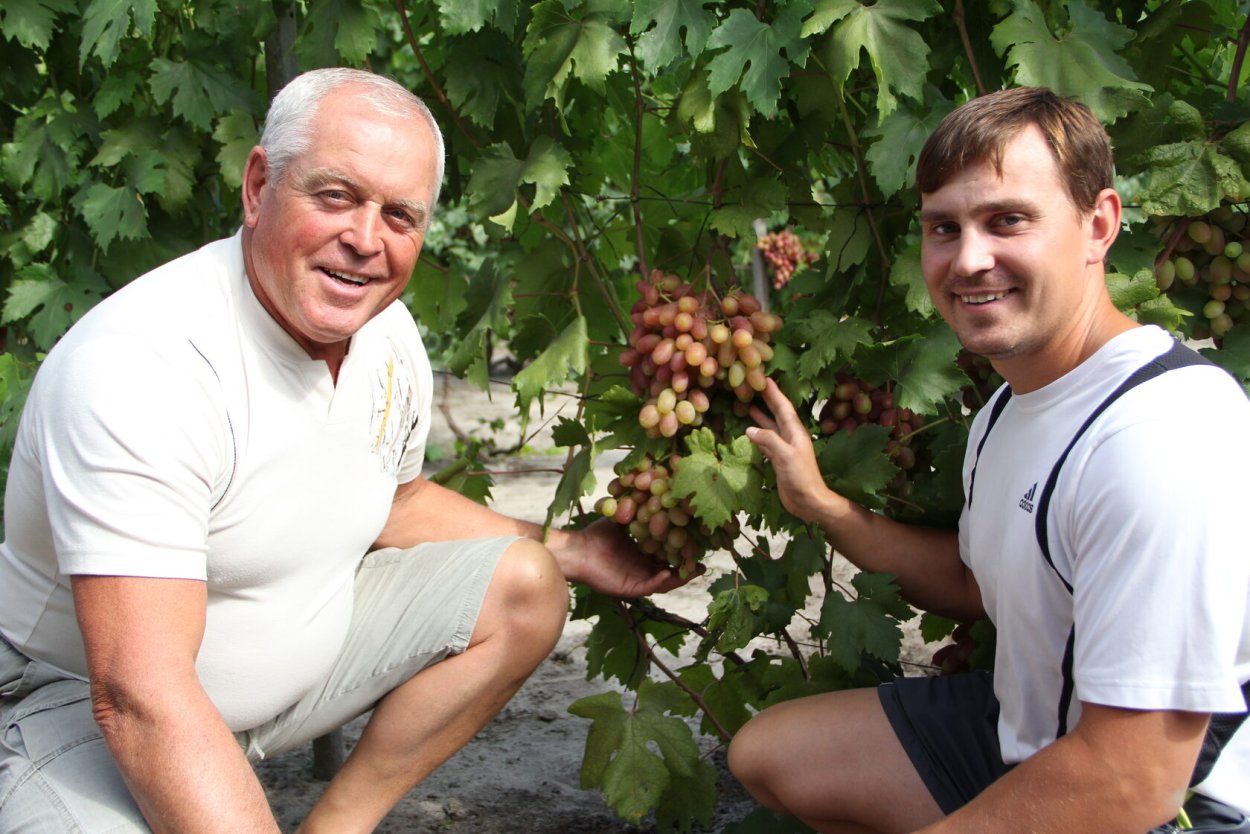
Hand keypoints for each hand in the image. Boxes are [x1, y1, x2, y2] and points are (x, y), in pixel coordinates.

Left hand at [552, 518, 701, 597]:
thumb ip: (639, 509)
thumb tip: (657, 494)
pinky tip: (668, 572)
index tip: (699, 543)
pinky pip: (648, 588)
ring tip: (695, 570)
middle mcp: (642, 569)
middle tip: (704, 562)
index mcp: (642, 555)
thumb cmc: (596, 534)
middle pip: (671, 570)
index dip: (683, 550)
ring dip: (679, 577)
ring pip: (664, 582)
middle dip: (687, 567)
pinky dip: (659, 581)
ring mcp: (636, 580)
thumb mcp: (622, 518)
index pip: (668, 554)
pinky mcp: (628, 589)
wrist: (577, 549)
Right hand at [746, 378, 835, 523]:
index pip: (783, 407)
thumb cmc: (801, 477)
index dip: (774, 393)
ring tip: (749, 405)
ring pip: (770, 428)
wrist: (809, 501)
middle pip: (777, 414)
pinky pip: (766, 443)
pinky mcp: (779, 460)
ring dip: (761, 417)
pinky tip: (750, 432)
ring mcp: (784, 449)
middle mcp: (790, 437)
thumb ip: (769, 440)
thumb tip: (749, 429)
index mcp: (795, 432)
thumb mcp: (785, 455)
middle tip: (755, 387)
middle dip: (767, 400)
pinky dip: (758, 435)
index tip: (765, 378)